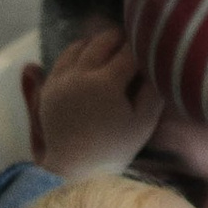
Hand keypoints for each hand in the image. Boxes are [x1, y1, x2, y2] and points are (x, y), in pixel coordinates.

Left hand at [29, 27, 163, 181]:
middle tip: (133, 43)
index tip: (150, 46)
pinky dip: (78, 53)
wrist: (75, 169)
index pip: (129, 51)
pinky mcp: (49, 87)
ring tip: (111, 48)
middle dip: (120, 38)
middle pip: (103, 41)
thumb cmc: (114, 148)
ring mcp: (61, 80)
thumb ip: (154, 90)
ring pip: (80, 45)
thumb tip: (158, 64)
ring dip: (97, 43)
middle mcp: (80, 75)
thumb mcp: (143, 122)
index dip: (142, 47)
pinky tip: (89, 59)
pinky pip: (63, 59)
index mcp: (105, 83)